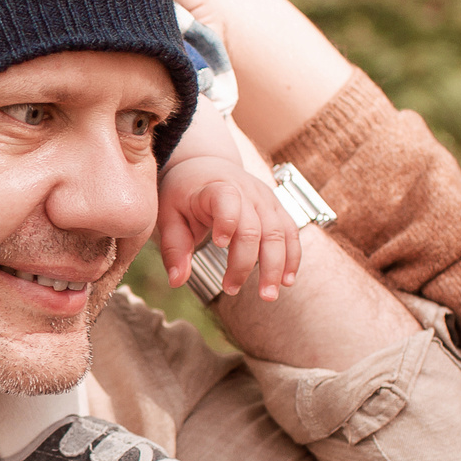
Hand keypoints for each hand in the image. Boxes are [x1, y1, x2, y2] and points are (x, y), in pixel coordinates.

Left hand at [158, 151, 300, 301]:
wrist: (207, 166)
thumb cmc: (185, 194)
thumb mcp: (169, 215)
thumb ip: (174, 248)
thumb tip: (177, 282)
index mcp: (215, 188)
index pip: (227, 200)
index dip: (227, 221)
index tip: (218, 244)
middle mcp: (246, 191)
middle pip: (256, 227)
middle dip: (247, 263)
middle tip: (232, 290)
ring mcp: (265, 199)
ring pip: (279, 232)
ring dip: (276, 266)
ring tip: (268, 295)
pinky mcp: (276, 208)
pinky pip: (291, 232)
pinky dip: (292, 257)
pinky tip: (287, 280)